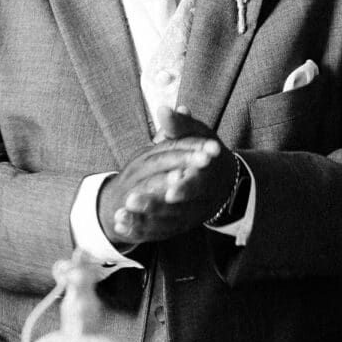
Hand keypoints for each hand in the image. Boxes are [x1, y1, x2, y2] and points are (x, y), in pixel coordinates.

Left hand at [97, 107, 237, 245]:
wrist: (222, 182)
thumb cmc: (206, 153)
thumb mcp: (199, 136)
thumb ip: (181, 125)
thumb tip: (165, 109)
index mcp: (206, 179)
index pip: (197, 185)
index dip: (184, 188)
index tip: (169, 191)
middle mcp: (200, 202)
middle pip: (178, 208)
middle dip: (155, 205)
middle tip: (132, 200)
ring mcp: (188, 217)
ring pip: (166, 224)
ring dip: (142, 221)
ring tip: (120, 215)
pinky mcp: (177, 226)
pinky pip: (157, 233)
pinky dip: (138, 231)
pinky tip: (119, 226)